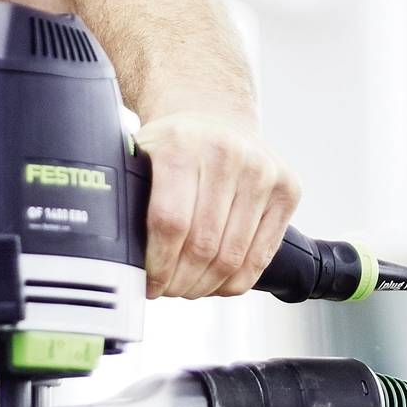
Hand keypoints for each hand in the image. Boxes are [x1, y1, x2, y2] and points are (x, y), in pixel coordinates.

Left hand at [133, 111, 299, 299]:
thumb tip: (118, 258)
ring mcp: (263, 170)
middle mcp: (228, 153)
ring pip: (233, 257)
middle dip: (180, 281)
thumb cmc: (176, 146)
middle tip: (167, 289)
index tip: (148, 282)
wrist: (217, 117)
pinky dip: (235, 281)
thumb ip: (129, 198)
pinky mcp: (288, 188)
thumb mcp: (143, 157)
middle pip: (203, 245)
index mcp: (182, 144)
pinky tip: (217, 282)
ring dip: (206, 285)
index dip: (158, 264)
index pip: (170, 223)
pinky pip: (261, 256)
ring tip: (189, 288)